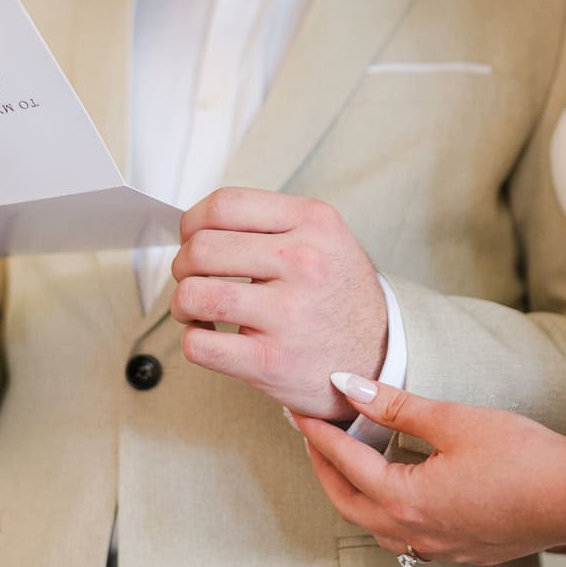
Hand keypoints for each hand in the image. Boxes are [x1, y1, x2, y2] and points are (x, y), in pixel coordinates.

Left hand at [170, 188, 387, 419]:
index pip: (224, 204)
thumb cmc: (340, 297)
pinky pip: (199, 345)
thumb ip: (271, 223)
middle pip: (201, 248)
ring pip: (194, 294)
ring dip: (183, 303)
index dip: (192, 222)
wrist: (382, 357)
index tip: (192, 237)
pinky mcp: (271, 362)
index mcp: (313, 222)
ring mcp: (288, 314)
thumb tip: (198, 225)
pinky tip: (210, 336)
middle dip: (183, 264)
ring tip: (196, 309)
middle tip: (192, 277)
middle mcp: (303, 262)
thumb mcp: (325, 239)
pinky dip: (192, 339)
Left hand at [294, 375, 565, 565]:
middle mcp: (416, 532)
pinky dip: (384, 511)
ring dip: (352, 492)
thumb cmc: (524, 457)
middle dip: (324, 466)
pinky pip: (404, 536)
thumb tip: (350, 387)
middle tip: (311, 435)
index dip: (319, 433)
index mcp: (406, 500)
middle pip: (348, 501)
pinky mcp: (461, 550)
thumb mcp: (452, 420)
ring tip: (345, 459)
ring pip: (374, 524)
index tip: (301, 410)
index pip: (345, 463)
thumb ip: (395, 406)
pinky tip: (394, 491)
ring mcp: (439, 547)